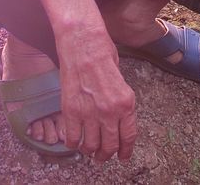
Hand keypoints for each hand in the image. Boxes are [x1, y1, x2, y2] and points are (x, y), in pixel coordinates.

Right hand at [56, 27, 136, 161]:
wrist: (83, 43)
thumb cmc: (103, 54)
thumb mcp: (122, 80)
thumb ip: (120, 102)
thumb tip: (117, 119)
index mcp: (126, 103)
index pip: (128, 137)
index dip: (125, 151)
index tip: (123, 156)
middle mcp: (109, 112)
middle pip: (109, 146)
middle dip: (107, 154)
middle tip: (103, 156)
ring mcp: (89, 112)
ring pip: (91, 146)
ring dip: (90, 151)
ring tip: (89, 149)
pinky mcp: (71, 110)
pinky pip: (72, 137)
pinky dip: (73, 143)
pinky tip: (74, 141)